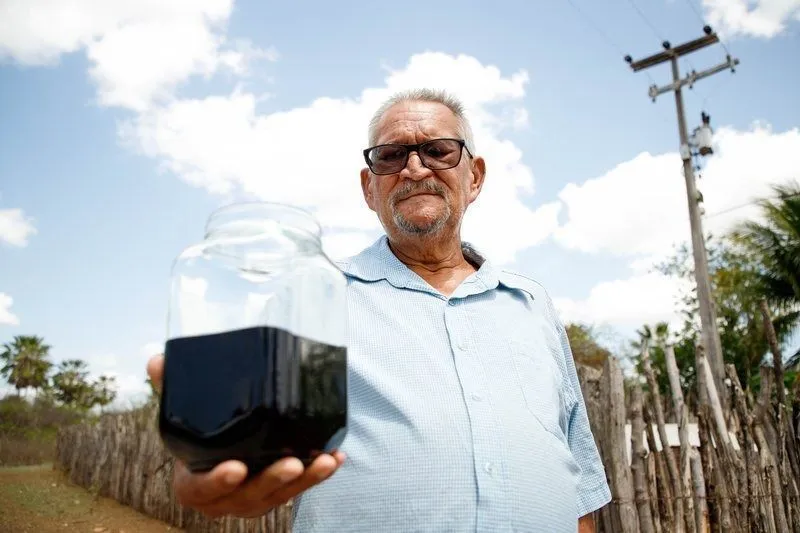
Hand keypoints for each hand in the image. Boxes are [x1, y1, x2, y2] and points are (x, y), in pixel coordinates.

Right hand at [146, 354, 345, 517]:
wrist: (214, 457)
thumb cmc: (198, 436)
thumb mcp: (181, 414)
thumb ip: (170, 389)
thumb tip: (157, 361)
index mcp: (193, 485)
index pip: (201, 490)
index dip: (217, 482)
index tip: (236, 467)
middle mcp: (224, 499)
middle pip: (248, 496)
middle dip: (272, 481)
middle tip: (291, 464)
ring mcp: (252, 499)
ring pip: (279, 496)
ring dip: (304, 480)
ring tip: (324, 461)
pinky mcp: (276, 494)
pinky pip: (299, 489)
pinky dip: (317, 475)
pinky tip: (334, 458)